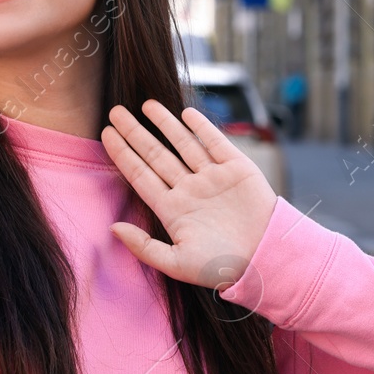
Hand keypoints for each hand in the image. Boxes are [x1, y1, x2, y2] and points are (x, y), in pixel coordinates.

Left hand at [101, 100, 277, 292]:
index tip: (106, 134)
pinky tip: (186, 114)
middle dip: (135, 133)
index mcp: (172, 209)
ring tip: (146, 104)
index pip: (140, 175)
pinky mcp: (237, 169)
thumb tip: (113, 227)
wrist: (267, 260)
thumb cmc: (222, 268)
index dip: (123, 154)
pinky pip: (215, 143)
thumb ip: (143, 246)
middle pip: (156, 155)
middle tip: (115, 111)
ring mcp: (212, 177)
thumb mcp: (177, 264)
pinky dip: (202, 127)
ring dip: (165, 124)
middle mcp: (189, 189)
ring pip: (183, 144)